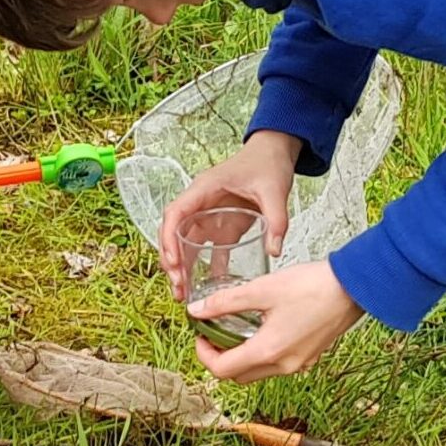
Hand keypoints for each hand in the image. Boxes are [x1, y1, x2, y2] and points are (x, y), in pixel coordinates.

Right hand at [158, 131, 300, 289]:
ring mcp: (209, 214)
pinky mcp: (220, 223)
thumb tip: (275, 250)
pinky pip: (205, 246)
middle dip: (171, 260)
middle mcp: (200, 202)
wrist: (274, 152)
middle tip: (177, 286)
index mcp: (205, 188)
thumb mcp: (275, 191)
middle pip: (173, 232)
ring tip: (183, 293)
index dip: (169, 238)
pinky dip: (202, 265)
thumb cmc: (267, 163)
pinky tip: (205, 285)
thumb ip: (276, 220)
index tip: (173, 262)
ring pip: (184, 242)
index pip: (175, 213)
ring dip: (181, 266)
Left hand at [189, 258, 364, 381]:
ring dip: (240, 358)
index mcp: (269, 351)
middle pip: (238, 377)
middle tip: (212, 334)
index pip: (222, 370)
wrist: (354, 287)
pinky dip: (261, 355)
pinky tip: (261, 331)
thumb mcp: (262, 289)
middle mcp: (284, 365)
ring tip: (234, 330)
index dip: (203, 354)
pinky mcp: (309, 357)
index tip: (200, 335)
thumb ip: (225, 302)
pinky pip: (276, 366)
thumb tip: (197, 311)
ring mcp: (299, 364)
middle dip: (219, 359)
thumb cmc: (313, 286)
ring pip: (257, 373)